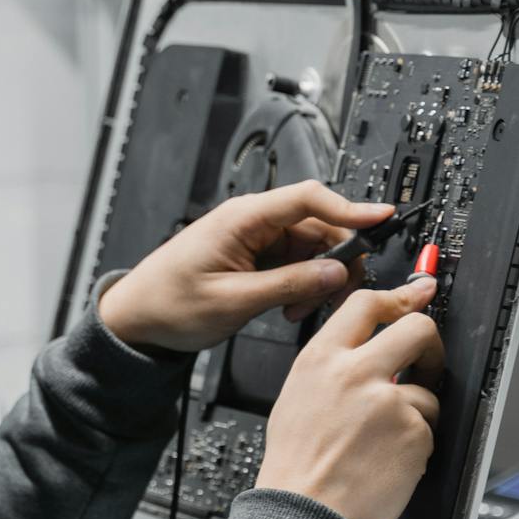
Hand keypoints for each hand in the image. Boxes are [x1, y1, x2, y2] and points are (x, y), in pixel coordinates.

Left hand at [96, 180, 396, 353]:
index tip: (382, 219)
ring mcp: (253, 239)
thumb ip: (289, 285)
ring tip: (300, 311)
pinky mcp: (254, 257)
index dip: (350, 208)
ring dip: (317, 279)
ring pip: (310, 248)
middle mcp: (251, 222)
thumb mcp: (234, 300)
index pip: (309, 198)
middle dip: (337, 260)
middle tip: (339, 295)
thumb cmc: (169, 305)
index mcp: (242, 218)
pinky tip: (290, 308)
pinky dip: (302, 286)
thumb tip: (335, 273)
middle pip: (318, 225)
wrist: (136, 320)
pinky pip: (294, 264)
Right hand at [256, 276, 444, 518]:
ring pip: (426, 392)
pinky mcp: (413, 432)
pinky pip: (427, 429)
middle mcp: (355, 372)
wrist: (304, 514)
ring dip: (417, 414)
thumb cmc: (296, 467)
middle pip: (416, 328)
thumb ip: (332, 367)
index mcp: (320, 360)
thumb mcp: (297, 398)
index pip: (366, 304)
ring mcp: (388, 402)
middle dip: (430, 344)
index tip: (416, 296)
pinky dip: (415, 445)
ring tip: (384, 441)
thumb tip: (365, 351)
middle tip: (427, 362)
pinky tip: (387, 460)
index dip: (398, 298)